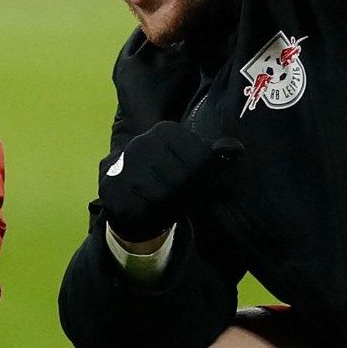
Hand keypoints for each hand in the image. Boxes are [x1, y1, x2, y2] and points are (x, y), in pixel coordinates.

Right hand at [99, 122, 241, 243]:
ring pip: (162, 197)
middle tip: (178, 198)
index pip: (201, 161)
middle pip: (182, 181)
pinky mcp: (111, 186)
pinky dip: (149, 216)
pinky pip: (141, 209)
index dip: (203, 180)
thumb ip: (215, 159)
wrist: (128, 195)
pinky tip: (148, 210)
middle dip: (186, 196)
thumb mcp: (195, 167)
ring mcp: (124, 164)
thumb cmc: (171, 181)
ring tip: (164, 204)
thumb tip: (235, 150)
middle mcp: (143, 142)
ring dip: (168, 208)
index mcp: (167, 131)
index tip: (192, 182)